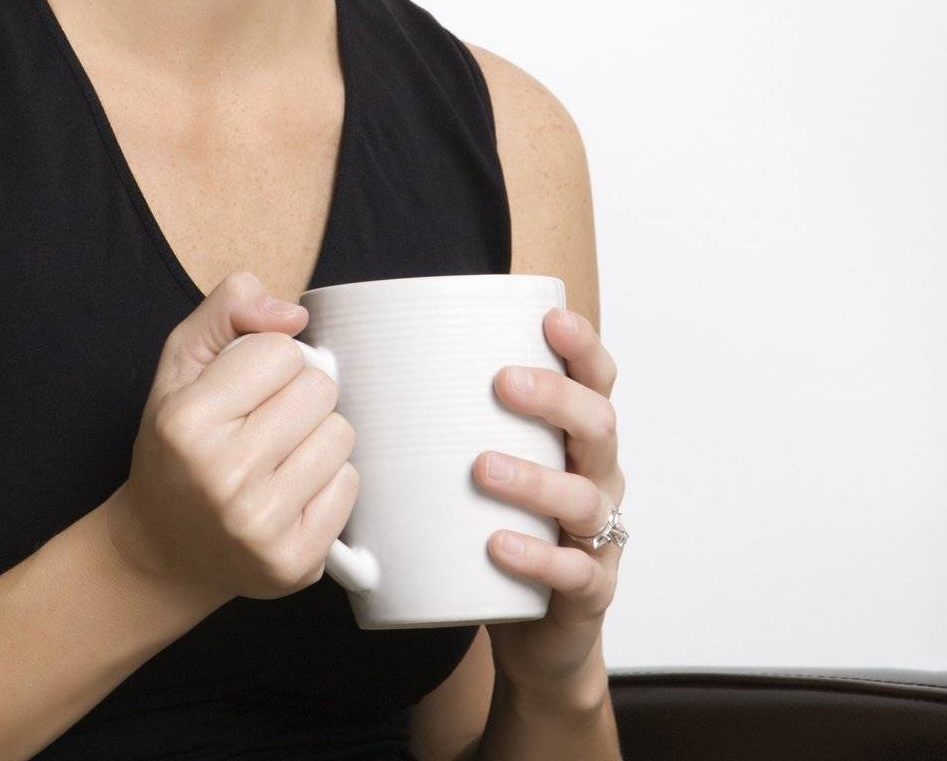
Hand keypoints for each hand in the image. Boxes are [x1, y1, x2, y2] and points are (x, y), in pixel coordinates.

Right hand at [106, 270, 360, 607]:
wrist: (164, 548)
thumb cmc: (178, 444)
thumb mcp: (181, 363)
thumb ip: (229, 308)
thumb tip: (295, 315)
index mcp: (188, 420)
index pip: (282, 351)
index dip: (268, 361)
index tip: (242, 388)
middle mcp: (223, 475)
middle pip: (320, 390)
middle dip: (296, 395)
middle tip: (262, 423)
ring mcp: (261, 525)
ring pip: (341, 435)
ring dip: (315, 437)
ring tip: (275, 457)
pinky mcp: (294, 561)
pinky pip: (349, 484)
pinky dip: (327, 481)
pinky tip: (288, 491)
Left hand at [472, 307, 624, 697]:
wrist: (532, 627)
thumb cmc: (492, 526)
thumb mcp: (476, 464)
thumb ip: (439, 419)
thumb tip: (349, 362)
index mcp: (571, 437)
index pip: (594, 380)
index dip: (582, 346)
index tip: (551, 319)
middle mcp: (595, 477)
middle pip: (598, 425)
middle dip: (557, 397)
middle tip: (504, 383)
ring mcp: (597, 536)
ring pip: (585, 497)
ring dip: (536, 479)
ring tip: (484, 469)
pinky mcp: (588, 591)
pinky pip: (574, 572)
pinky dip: (538, 557)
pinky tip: (499, 547)